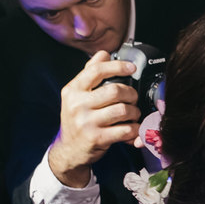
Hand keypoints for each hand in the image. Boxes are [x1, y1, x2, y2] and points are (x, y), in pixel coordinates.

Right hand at [48, 52, 140, 187]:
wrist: (69, 149)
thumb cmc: (78, 119)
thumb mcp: (77, 95)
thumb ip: (90, 74)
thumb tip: (103, 54)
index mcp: (73, 90)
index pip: (96, 71)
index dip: (117, 66)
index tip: (132, 68)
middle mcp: (78, 104)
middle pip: (116, 91)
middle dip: (131, 94)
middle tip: (132, 99)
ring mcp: (87, 122)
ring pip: (124, 110)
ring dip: (135, 113)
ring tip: (132, 115)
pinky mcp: (98, 138)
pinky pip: (126, 130)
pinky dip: (135, 129)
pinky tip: (132, 129)